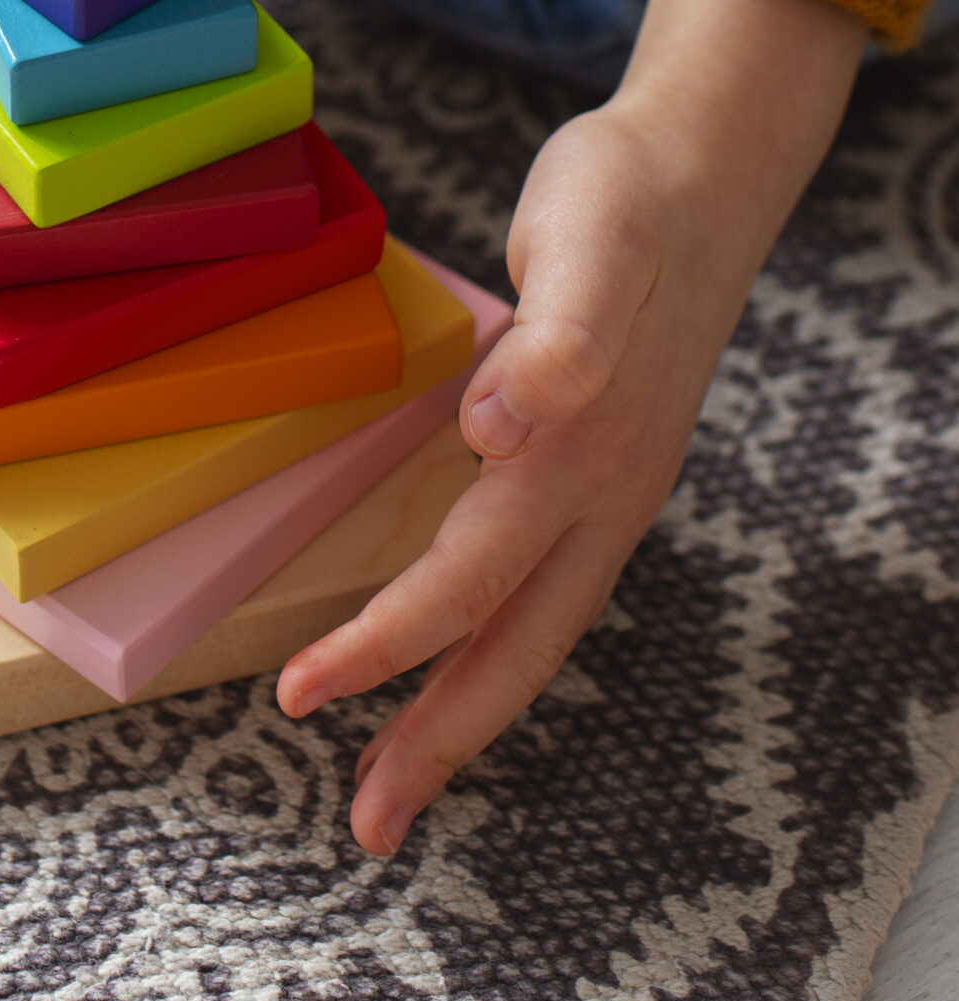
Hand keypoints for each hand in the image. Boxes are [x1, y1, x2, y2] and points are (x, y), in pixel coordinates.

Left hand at [276, 0, 866, 855]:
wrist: (699, 172)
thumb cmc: (625, 202)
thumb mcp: (591, 244)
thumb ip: (559, 340)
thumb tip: (498, 423)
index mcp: (583, 455)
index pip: (470, 582)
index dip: (387, 644)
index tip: (301, 692)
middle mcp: (600, 493)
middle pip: (513, 648)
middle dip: (436, 741)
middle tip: (365, 828)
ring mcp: (608, 490)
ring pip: (532, 631)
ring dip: (464, 711)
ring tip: (399, 778)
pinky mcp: (601, 468)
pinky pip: (541, 584)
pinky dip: (491, 641)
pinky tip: (455, 654)